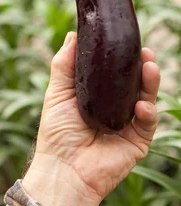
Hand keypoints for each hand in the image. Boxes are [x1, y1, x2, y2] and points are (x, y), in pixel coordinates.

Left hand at [22, 32, 159, 205]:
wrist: (62, 171)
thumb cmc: (55, 136)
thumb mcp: (56, 95)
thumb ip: (64, 65)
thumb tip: (73, 35)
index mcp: (97, 99)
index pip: (114, 74)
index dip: (121, 57)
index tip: (125, 38)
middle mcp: (114, 110)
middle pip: (134, 83)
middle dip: (142, 66)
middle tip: (144, 50)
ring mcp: (128, 126)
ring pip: (147, 98)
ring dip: (150, 82)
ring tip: (149, 65)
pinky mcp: (137, 142)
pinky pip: (148, 123)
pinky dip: (147, 111)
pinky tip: (141, 104)